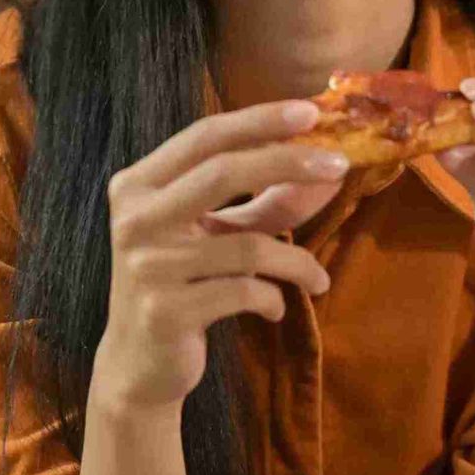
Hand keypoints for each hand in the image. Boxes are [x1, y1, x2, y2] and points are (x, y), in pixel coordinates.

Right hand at [91, 100, 348, 414]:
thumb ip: (260, 202)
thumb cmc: (182, 285)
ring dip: (297, 263)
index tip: (311, 111)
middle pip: (222, 172)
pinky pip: (245, 292)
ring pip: (247, 246)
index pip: (205, 137)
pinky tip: (275, 309)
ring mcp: (147, 265)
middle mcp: (135, 219)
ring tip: (317, 279)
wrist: (139, 362)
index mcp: (138, 185)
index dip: (259, 120)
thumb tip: (324, 168)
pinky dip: (273, 299)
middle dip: (288, 163)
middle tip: (339, 165)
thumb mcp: (213, 235)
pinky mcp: (166, 310)